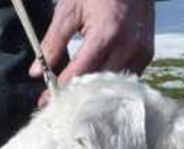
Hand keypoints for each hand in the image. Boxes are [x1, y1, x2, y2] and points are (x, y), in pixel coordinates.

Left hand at [30, 0, 154, 105]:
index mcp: (107, 33)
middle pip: (97, 85)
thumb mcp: (69, 10)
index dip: (60, 90)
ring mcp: (141, 51)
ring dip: (92, 95)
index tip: (45, 101)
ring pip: (113, 86)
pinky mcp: (147, 54)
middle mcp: (128, 45)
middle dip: (74, 96)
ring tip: (72, 98)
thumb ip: (53, 42)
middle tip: (55, 102)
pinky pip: (125, 80)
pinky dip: (108, 86)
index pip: (80, 73)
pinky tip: (92, 88)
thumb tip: (36, 72)